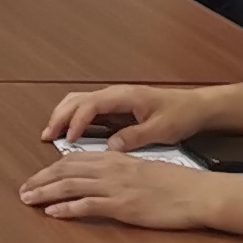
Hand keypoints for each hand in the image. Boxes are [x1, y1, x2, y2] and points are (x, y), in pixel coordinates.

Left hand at [19, 147, 225, 228]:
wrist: (198, 193)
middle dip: (40, 180)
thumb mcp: (143, 170)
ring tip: (28, 200)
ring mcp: (116, 188)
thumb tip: (102, 177)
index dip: (51, 169)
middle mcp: (111, 170)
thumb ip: (120, 171)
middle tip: (23, 190)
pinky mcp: (123, 206)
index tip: (37, 177)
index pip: (73, 160)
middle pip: (65, 171)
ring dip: (45, 193)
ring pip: (70, 186)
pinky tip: (53, 213)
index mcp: (116, 159)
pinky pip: (87, 206)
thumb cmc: (177, 184)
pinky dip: (66, 209)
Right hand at [38, 83, 216, 149]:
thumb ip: (134, 137)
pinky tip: (69, 132)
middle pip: (76, 100)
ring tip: (51, 133)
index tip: (68, 139)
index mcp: (124, 96)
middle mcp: (115, 94)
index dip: (76, 122)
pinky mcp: (115, 107)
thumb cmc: (181, 114)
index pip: (90, 106)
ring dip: (62, 116)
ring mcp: (113, 99)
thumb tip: (111, 147)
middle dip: (59, 117)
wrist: (195, 106)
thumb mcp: (161, 130)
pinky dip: (73, 118)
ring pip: (78, 102)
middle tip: (47, 136)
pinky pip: (87, 109)